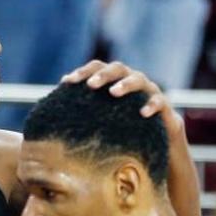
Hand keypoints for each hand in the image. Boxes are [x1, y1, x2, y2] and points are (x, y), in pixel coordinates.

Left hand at [62, 60, 189, 171]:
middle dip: (103, 75)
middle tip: (91, 85)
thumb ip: (83, 113)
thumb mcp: (101, 123)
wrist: (157, 147)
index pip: (97, 69)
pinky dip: (152, 105)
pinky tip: (142, 113)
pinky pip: (160, 102)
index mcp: (114, 81)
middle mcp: (132, 82)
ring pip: (139, 80)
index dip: (82, 72)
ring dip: (125, 84)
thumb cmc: (123, 132)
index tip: (66, 82)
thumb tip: (49, 113)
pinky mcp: (165, 108)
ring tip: (114, 92)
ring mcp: (150, 92)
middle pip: (118, 68)